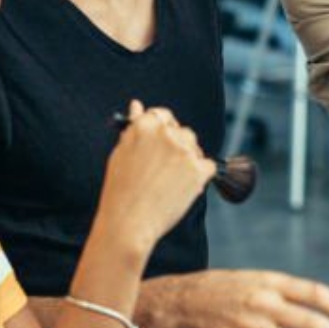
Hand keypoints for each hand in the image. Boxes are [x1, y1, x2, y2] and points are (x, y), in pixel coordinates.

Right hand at [98, 100, 215, 254]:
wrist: (129, 223)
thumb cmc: (120, 191)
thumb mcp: (121, 153)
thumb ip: (134, 128)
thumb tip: (137, 105)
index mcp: (144, 125)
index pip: (163, 115)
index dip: (163, 130)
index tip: (161, 144)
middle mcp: (166, 134)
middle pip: (183, 132)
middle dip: (178, 147)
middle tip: (165, 170)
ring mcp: (184, 151)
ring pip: (195, 148)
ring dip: (189, 160)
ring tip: (168, 183)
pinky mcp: (198, 170)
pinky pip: (208, 166)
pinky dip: (200, 176)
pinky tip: (181, 189)